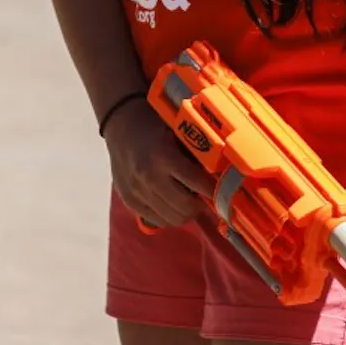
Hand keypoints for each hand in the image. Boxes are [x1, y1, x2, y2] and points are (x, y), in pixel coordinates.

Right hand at [103, 97, 213, 227]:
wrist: (120, 124)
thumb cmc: (155, 124)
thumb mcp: (178, 131)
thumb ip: (195, 152)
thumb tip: (220, 172)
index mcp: (163, 156)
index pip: (197, 182)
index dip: (213, 190)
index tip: (225, 191)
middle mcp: (149, 177)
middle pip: (185, 207)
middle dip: (202, 206)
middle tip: (208, 198)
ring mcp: (137, 191)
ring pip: (172, 218)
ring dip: (187, 213)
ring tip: (194, 202)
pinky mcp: (129, 201)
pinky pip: (156, 220)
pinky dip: (170, 217)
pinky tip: (176, 206)